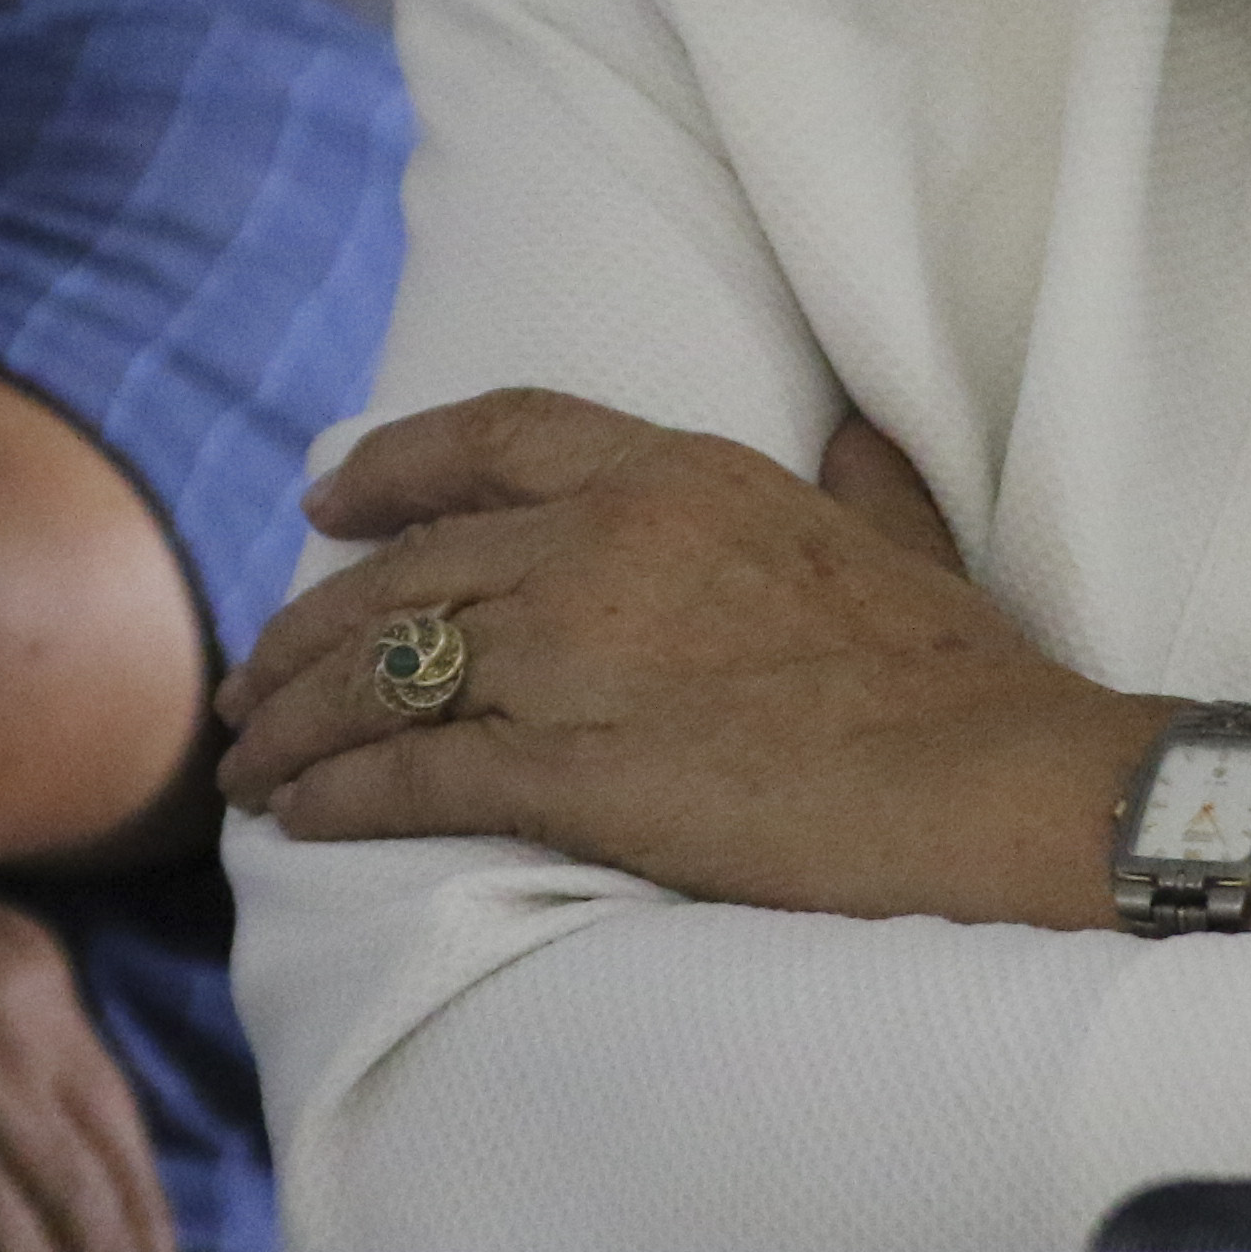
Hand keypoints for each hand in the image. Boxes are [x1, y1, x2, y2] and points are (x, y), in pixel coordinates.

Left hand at [215, 391, 1158, 925]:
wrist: (999, 782)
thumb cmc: (963, 677)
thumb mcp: (901, 539)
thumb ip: (860, 480)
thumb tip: (851, 432)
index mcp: (678, 473)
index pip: (494, 435)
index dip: (393, 466)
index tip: (328, 503)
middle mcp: (604, 544)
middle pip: (408, 571)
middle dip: (310, 628)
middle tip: (255, 678)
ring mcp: (580, 654)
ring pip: (386, 674)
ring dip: (299, 722)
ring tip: (252, 761)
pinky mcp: (573, 771)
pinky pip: (414, 775)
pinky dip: (340, 796)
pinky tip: (301, 818)